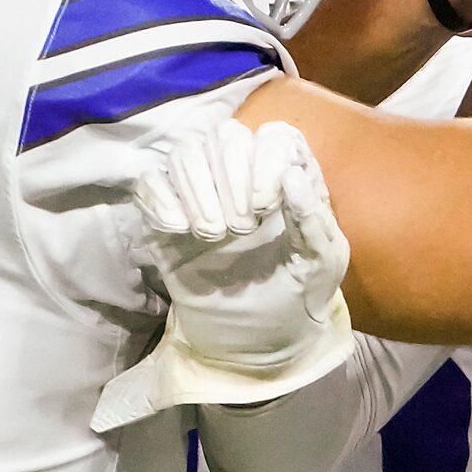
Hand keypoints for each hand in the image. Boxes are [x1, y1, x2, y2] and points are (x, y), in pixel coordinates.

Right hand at [96, 119, 353, 428]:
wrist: (260, 337)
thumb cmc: (299, 292)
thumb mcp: (322, 263)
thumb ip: (314, 221)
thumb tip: (292, 178)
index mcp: (287, 175)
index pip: (273, 136)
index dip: (265, 162)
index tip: (265, 209)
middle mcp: (243, 173)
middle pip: (224, 135)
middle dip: (230, 179)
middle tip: (240, 229)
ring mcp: (202, 191)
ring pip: (184, 152)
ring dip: (196, 190)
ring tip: (211, 235)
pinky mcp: (167, 213)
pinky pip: (149, 181)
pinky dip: (160, 199)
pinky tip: (177, 230)